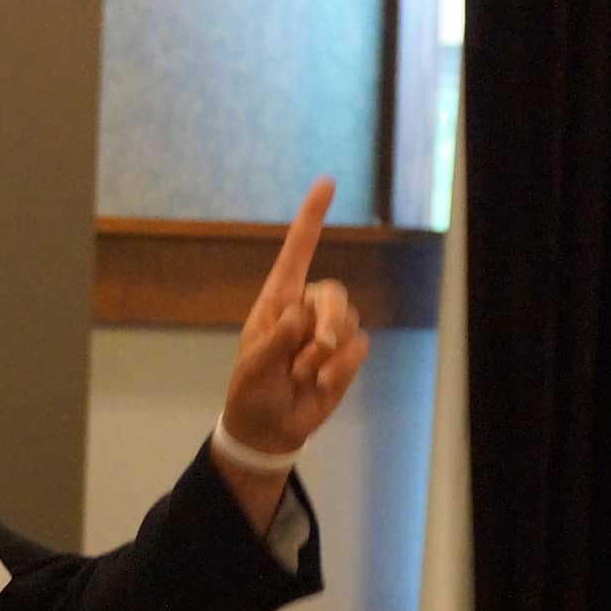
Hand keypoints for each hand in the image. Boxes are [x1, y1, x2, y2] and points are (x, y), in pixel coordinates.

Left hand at [220, 177, 369, 456]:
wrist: (269, 427)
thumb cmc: (252, 391)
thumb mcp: (253, 367)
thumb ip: (276, 340)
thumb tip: (302, 315)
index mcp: (277, 301)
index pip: (297, 252)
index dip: (311, 218)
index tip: (326, 182)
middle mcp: (306, 309)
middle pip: (333, 292)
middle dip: (329, 320)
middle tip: (316, 350)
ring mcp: (328, 332)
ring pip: (348, 322)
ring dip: (326, 354)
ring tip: (301, 376)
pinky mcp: (346, 356)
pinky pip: (357, 349)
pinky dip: (339, 369)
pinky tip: (319, 384)